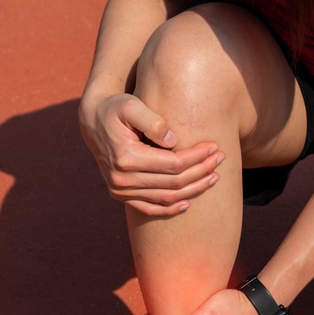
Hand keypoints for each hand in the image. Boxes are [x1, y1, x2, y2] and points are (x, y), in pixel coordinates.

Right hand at [78, 93, 224, 215]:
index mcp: (125, 157)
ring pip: (166, 197)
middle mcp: (121, 179)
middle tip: (220, 159)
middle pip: (174, 182)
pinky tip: (189, 203)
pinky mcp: (120, 195)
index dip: (197, 157)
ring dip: (193, 189)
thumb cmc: (115, 108)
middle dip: (201, 171)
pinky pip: (149, 209)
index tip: (214, 147)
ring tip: (214, 177)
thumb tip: (172, 140)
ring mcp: (120, 190)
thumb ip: (151, 120)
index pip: (173, 164)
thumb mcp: (130, 105)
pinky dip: (170, 209)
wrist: (93, 121)